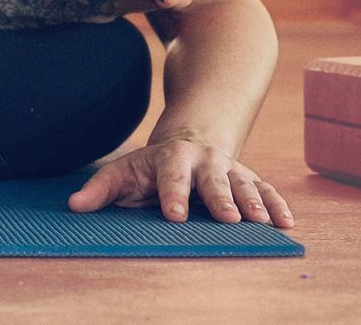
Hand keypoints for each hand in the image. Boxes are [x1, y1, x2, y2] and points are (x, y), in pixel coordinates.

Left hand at [66, 138, 293, 227]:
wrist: (188, 138)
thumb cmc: (149, 166)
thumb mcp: (123, 171)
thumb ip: (100, 189)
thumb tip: (73, 206)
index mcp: (170, 158)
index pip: (170, 177)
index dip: (172, 195)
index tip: (174, 216)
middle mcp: (203, 161)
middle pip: (212, 180)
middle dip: (220, 198)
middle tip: (228, 218)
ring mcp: (229, 169)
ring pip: (244, 184)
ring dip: (253, 203)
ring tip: (263, 223)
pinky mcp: (249, 179)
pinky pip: (266, 190)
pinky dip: (277, 205)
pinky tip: (286, 223)